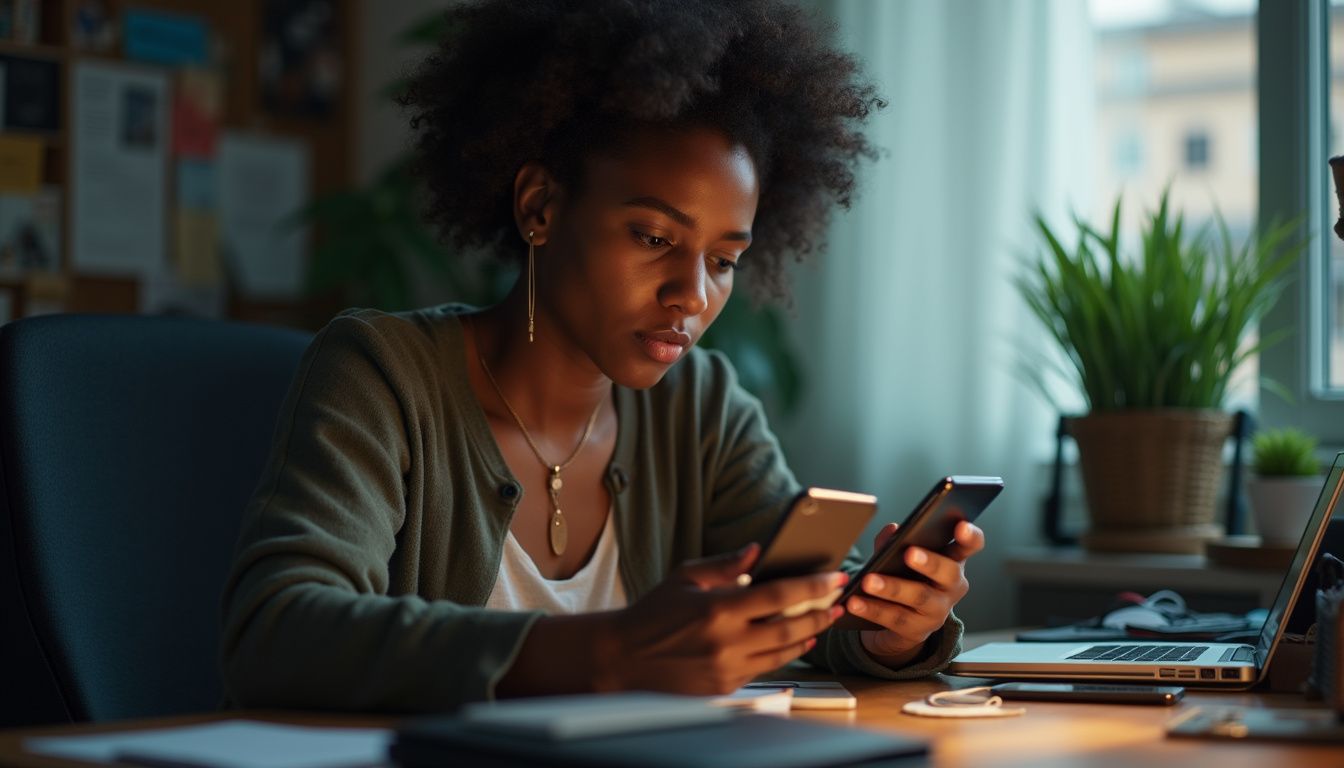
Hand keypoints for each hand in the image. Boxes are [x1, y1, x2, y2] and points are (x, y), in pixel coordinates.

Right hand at [604, 544, 847, 694]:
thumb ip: (724, 564)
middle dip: (821, 613)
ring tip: (823, 621)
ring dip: (809, 635)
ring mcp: (726, 668)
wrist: (622, 658)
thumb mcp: (684, 577)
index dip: (812, 586)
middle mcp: (725, 641)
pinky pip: (765, 669)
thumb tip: (758, 550)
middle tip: (839, 602)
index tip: (834, 578)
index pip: (778, 594)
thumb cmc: (652, 613)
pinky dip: (785, 654)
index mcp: (717, 608)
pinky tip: (795, 642)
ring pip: (783, 652)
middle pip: (790, 627)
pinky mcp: (724, 687)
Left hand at [848, 521, 984, 667]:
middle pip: (948, 573)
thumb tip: (892, 530)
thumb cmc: (905, 578)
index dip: (969, 536)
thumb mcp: (900, 558)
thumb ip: (894, 542)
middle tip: (909, 553)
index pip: (970, 546)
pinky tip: (855, 602)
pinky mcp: (918, 631)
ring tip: (868, 581)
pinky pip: (895, 619)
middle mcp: (951, 587)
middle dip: (929, 562)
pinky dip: (873, 609)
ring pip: (918, 597)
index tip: (960, 526)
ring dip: (892, 588)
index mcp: (953, 560)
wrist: (899, 624)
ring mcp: (937, 611)